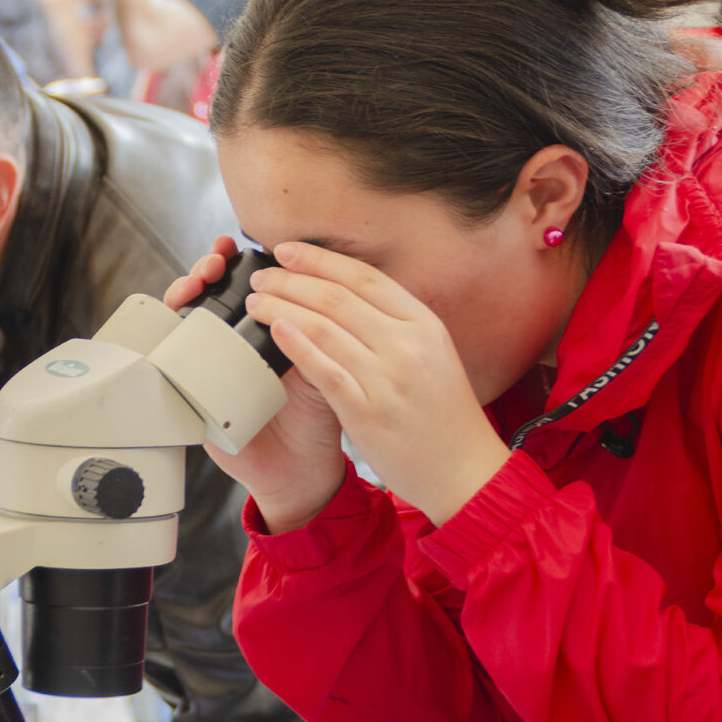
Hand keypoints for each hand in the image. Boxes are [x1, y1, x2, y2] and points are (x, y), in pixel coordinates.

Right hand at [164, 236, 347, 532]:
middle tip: (216, 261)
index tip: (240, 245)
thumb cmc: (316, 413)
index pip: (244, 279)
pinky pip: (167, 360)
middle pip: (208, 290)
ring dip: (184, 290)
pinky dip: (164, 337)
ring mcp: (208, 363)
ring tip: (198, 280)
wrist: (301, 466)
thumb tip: (319, 277)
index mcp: (266, 326)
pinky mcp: (190, 391)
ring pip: (183, 316)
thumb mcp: (325, 360)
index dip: (238, 258)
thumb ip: (321, 326)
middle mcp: (232, 339)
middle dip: (208, 266)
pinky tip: (174, 320)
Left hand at [243, 242, 510, 527]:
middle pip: (337, 296)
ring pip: (323, 327)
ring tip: (256, 303)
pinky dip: (296, 345)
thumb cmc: (444, 415)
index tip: (287, 249)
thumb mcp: (434, 355)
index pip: (364, 277)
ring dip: (282, 307)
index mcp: (425, 324)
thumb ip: (398, 326)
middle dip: (291, 280)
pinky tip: (274, 331)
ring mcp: (389, 378)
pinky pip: (324, 369)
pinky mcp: (368, 412)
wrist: (466, 471)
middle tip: (261, 275)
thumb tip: (349, 295)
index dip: (320, 259)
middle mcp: (408, 345)